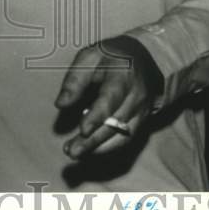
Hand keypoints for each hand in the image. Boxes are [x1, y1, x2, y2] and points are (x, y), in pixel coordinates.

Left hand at [55, 35, 163, 158]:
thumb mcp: (91, 56)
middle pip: (116, 123)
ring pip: (122, 136)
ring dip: (98, 148)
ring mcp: (142, 111)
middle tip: (71, 151)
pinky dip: (107, 148)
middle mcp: (137, 96)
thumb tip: (61, 104)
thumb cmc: (112, 56)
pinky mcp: (141, 122)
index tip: (83, 130)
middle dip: (93, 140)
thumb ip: (75, 79)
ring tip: (75, 153)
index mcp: (124, 75)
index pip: (111, 99)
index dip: (98, 116)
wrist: (147, 59)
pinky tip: (89, 151)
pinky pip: (125, 139)